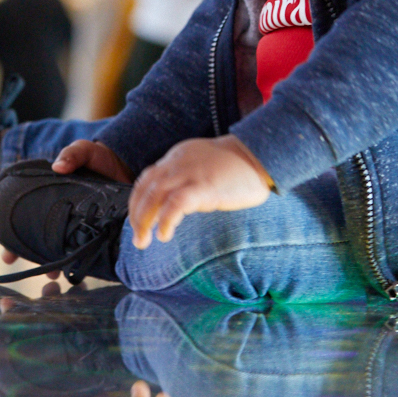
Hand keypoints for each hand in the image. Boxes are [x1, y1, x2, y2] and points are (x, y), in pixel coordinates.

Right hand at [0, 142, 132, 269]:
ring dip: (53, 264)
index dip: (13, 235)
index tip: (7, 252)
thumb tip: (57, 167)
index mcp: (51, 196)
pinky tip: (77, 271)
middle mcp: (61, 213)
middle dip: (27, 254)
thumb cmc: (100, 158)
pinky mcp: (97, 232)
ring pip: (60, 250)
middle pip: (38, 238)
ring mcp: (78, 225)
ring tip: (51, 274)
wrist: (128, 165)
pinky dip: (79, 263)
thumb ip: (72, 155)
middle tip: (19, 264)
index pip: (26, 216)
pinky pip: (84, 251)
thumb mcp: (84, 151)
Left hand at [129, 135, 271, 249]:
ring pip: (154, 195)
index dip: (138, 200)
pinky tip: (164, 234)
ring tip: (144, 240)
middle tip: (137, 238)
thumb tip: (175, 204)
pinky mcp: (204, 186)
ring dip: (144, 220)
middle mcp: (178, 162)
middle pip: (146, 188)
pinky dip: (166, 221)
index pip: (147, 178)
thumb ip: (188, 179)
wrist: (261, 156)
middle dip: (137, 214)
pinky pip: (176, 204)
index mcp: (178, 157)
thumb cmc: (238, 167)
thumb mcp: (204, 166)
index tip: (137, 219)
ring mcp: (191, 173)